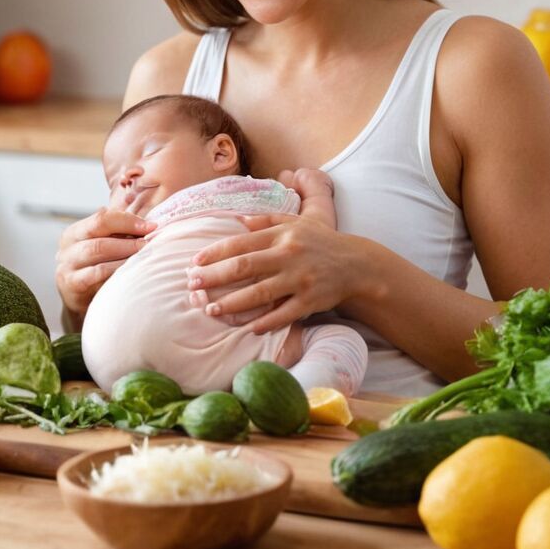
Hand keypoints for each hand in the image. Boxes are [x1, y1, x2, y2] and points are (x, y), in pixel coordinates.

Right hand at [55, 208, 155, 314]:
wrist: (78, 300)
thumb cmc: (95, 268)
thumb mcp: (101, 245)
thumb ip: (116, 227)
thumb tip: (138, 208)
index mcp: (75, 232)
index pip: (102, 218)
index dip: (128, 220)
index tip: (151, 226)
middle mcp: (68, 247)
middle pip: (99, 233)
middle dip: (129, 238)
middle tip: (149, 243)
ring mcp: (67, 266)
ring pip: (97, 251)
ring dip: (124, 253)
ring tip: (143, 255)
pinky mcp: (71, 284)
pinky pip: (96, 273)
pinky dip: (115, 269)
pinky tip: (130, 270)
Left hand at [185, 213, 352, 333]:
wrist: (357, 264)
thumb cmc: (320, 241)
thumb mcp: (296, 222)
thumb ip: (267, 220)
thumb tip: (238, 220)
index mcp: (282, 235)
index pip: (241, 243)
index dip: (215, 253)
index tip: (195, 262)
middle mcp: (289, 255)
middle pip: (244, 267)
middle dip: (215, 277)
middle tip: (192, 285)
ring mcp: (300, 279)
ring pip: (260, 293)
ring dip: (232, 303)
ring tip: (211, 310)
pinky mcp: (311, 300)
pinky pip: (283, 314)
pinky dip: (265, 322)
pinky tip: (247, 328)